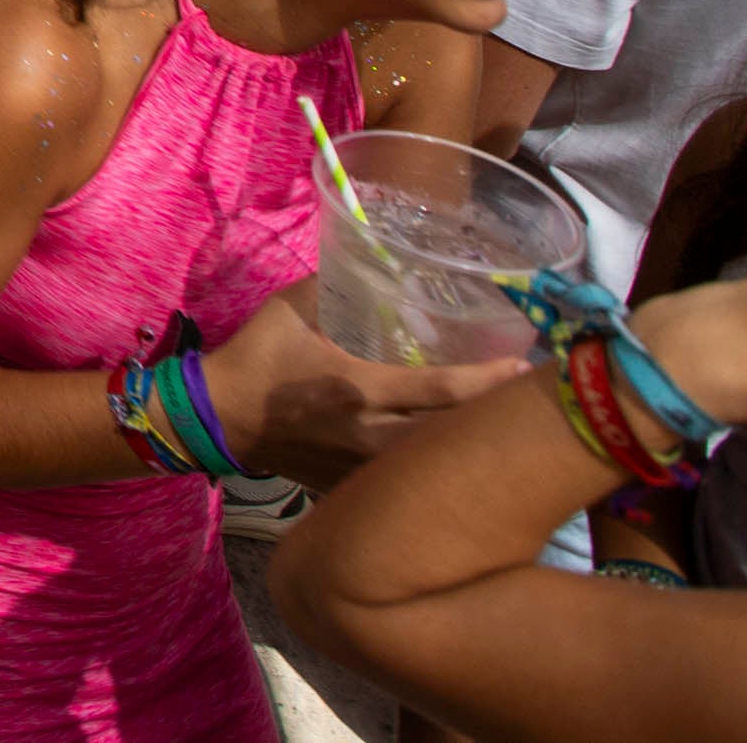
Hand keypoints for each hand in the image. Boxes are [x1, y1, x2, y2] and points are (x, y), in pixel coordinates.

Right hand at [205, 290, 528, 489]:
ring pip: (435, 470)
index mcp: (359, 389)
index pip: (442, 391)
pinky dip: (433, 476)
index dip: (490, 381)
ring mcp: (362, 469)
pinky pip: (405, 487)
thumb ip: (337, 285)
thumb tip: (374, 259)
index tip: (525, 368)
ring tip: (500, 433)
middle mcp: (370, 434)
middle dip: (494, 422)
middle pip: (453, 438)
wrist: (219, 417)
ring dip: (469, 451)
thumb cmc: (258, 357)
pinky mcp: (351, 487)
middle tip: (527, 404)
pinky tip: (453, 465)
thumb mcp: (293, 308)